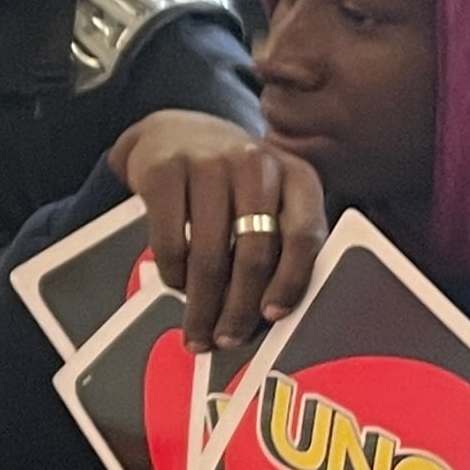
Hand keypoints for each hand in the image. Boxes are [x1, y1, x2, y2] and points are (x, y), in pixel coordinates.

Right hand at [108, 110, 328, 353]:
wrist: (175, 131)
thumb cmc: (229, 182)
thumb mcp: (268, 199)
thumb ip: (280, 242)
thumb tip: (270, 315)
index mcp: (296, 176)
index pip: (305, 235)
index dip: (291, 281)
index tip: (273, 315)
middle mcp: (257, 163)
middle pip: (255, 252)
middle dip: (239, 307)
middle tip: (227, 338)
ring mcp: (208, 162)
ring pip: (210, 253)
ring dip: (202, 303)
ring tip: (198, 328)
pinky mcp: (164, 170)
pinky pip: (170, 240)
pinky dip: (172, 273)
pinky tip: (175, 283)